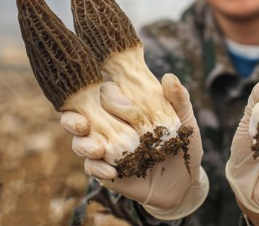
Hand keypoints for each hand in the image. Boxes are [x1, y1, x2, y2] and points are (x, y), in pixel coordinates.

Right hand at [60, 74, 207, 219]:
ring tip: (97, 149)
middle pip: (79, 117)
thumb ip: (179, 100)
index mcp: (123, 108)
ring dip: (83, 145)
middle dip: (73, 119)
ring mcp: (104, 149)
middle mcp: (108, 125)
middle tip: (81, 124)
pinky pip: (93, 168)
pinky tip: (111, 172)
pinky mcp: (104, 171)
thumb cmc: (183, 144)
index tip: (110, 97)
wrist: (184, 182)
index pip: (102, 94)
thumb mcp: (186, 122)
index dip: (102, 94)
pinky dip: (98, 169)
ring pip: (80, 143)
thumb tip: (169, 77)